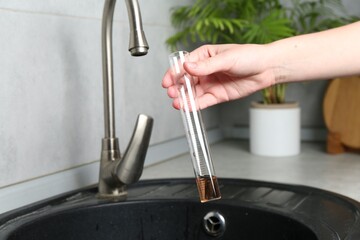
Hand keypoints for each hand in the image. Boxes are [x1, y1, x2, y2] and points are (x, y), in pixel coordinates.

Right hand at [162, 44, 276, 108]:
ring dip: (184, 98)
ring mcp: (210, 83)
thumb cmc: (249, 57)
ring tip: (177, 103)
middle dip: (177, 87)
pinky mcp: (217, 95)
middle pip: (185, 80)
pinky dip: (195, 105)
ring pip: (192, 92)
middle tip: (172, 93)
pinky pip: (203, 101)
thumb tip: (187, 66)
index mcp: (204, 56)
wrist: (267, 69)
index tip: (168, 81)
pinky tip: (187, 107)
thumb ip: (206, 65)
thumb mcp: (226, 58)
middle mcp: (205, 70)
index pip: (185, 65)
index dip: (174, 73)